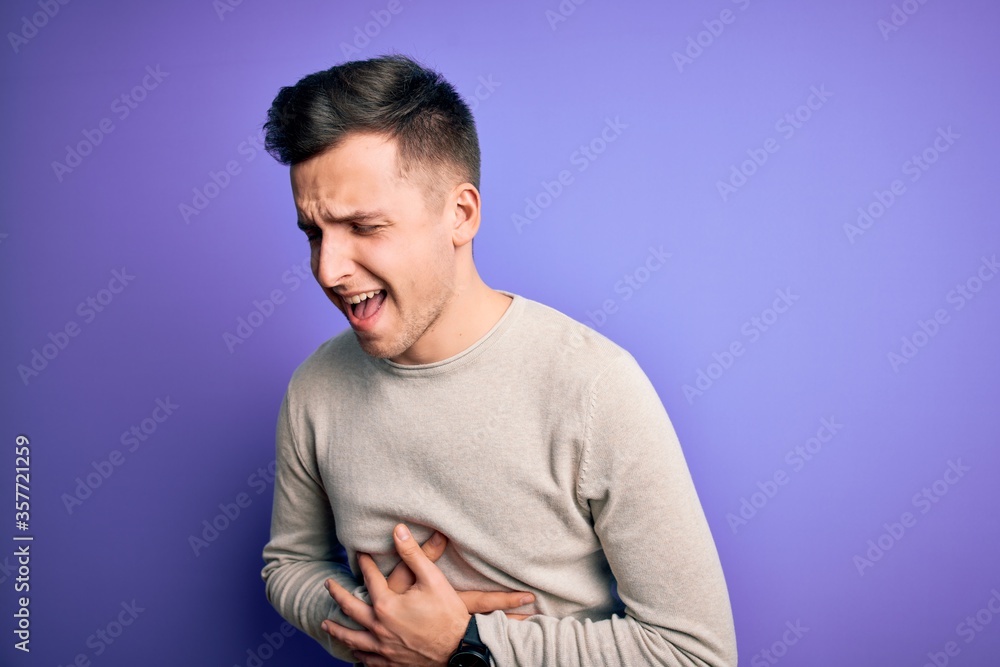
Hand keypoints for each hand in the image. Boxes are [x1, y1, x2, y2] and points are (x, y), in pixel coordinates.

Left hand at [322, 523, 533, 665]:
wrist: (460, 650)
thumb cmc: (448, 614)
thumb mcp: (432, 578)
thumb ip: (412, 553)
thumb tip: (398, 531)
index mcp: (386, 606)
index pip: (370, 579)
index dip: (365, 564)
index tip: (359, 554)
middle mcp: (379, 627)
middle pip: (351, 608)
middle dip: (338, 595)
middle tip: (328, 585)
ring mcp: (383, 648)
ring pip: (353, 638)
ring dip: (338, 629)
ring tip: (326, 624)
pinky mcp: (391, 663)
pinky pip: (368, 659)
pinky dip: (358, 654)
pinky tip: (354, 650)